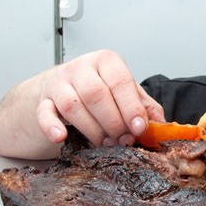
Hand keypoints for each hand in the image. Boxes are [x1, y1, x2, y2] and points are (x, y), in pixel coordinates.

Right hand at [0, 50, 164, 158]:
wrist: (57, 90)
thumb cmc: (96, 91)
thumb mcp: (123, 93)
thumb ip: (144, 107)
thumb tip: (162, 126)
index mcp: (106, 62)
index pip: (120, 81)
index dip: (131, 107)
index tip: (139, 128)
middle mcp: (81, 67)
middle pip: (97, 94)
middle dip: (113, 122)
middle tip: (123, 141)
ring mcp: (59, 83)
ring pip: (74, 106)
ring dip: (92, 129)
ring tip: (105, 143)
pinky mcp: (42, 101)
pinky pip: (44, 113)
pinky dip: (51, 126)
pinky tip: (60, 137)